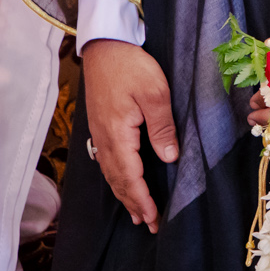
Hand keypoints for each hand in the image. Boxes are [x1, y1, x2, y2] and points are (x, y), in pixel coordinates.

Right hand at [81, 38, 177, 232]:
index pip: (130, 176)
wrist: (104, 46)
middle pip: (118, 180)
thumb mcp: (155, 92)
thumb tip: (169, 158)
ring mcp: (100, 133)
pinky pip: (107, 161)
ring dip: (124, 194)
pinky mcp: (101, 126)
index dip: (142, 199)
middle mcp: (105, 139)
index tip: (153, 217)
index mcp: (118, 134)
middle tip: (148, 224)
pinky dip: (117, 177)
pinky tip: (121, 181)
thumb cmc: (131, 66)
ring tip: (136, 212)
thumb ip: (162, 126)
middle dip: (133, 204)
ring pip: (111, 173)